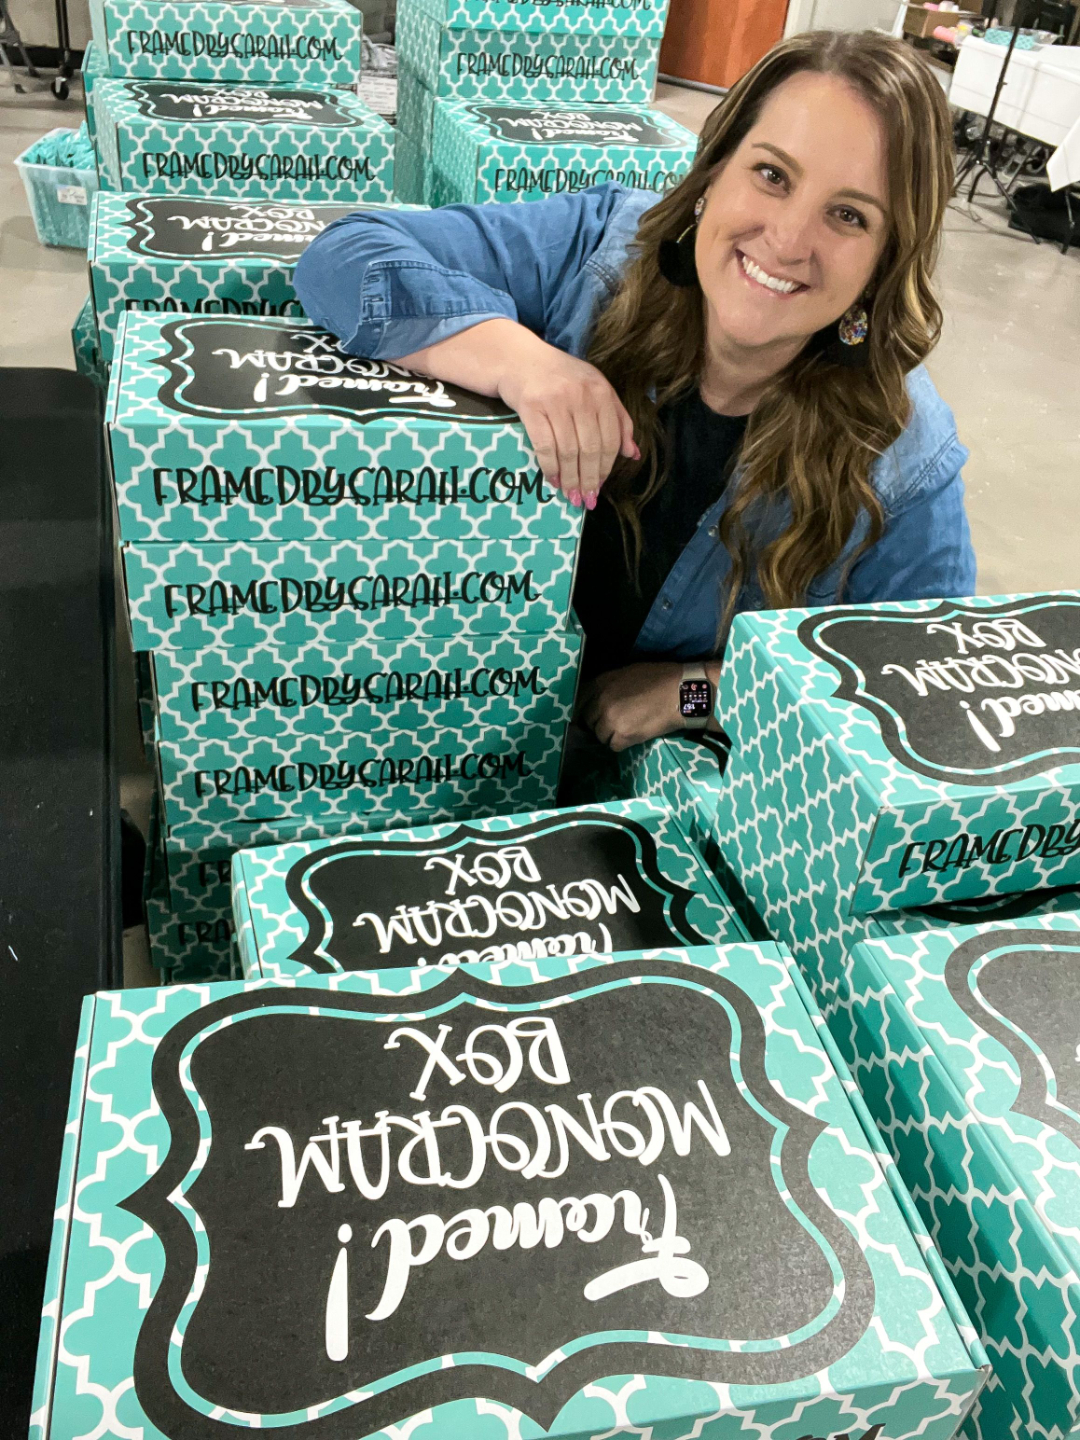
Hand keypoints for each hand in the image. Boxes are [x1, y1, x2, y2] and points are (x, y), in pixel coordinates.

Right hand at [496, 336, 638, 509]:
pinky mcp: (531, 407)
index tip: (600, 487)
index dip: (606, 468)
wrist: (521, 360)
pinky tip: (553, 480)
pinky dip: (550, 468)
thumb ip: (619, 420)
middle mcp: (581, 396)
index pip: (610, 439)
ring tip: (571, 495)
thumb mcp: (596, 391)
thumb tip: (632, 454)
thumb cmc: (562, 378)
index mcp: (602, 392)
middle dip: (589, 479)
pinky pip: (545, 446)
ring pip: (569, 451)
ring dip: (570, 479)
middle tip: (586, 499)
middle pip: (591, 449)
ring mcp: (556, 401)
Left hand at [579, 663, 683, 751]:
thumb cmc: (657, 679)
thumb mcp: (626, 674)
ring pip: (600, 736)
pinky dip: (623, 743)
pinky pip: (614, 746)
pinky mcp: (623, 734)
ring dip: (612, 735)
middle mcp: (600, 701)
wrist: (679, 692)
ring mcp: (610, 719)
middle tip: (616, 723)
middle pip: (588, 722)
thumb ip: (607, 688)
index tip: (590, 718)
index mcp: (599, 683)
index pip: (579, 703)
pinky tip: (635, 734)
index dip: (585, 713)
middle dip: (599, 724)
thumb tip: (596, 702)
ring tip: (629, 727)